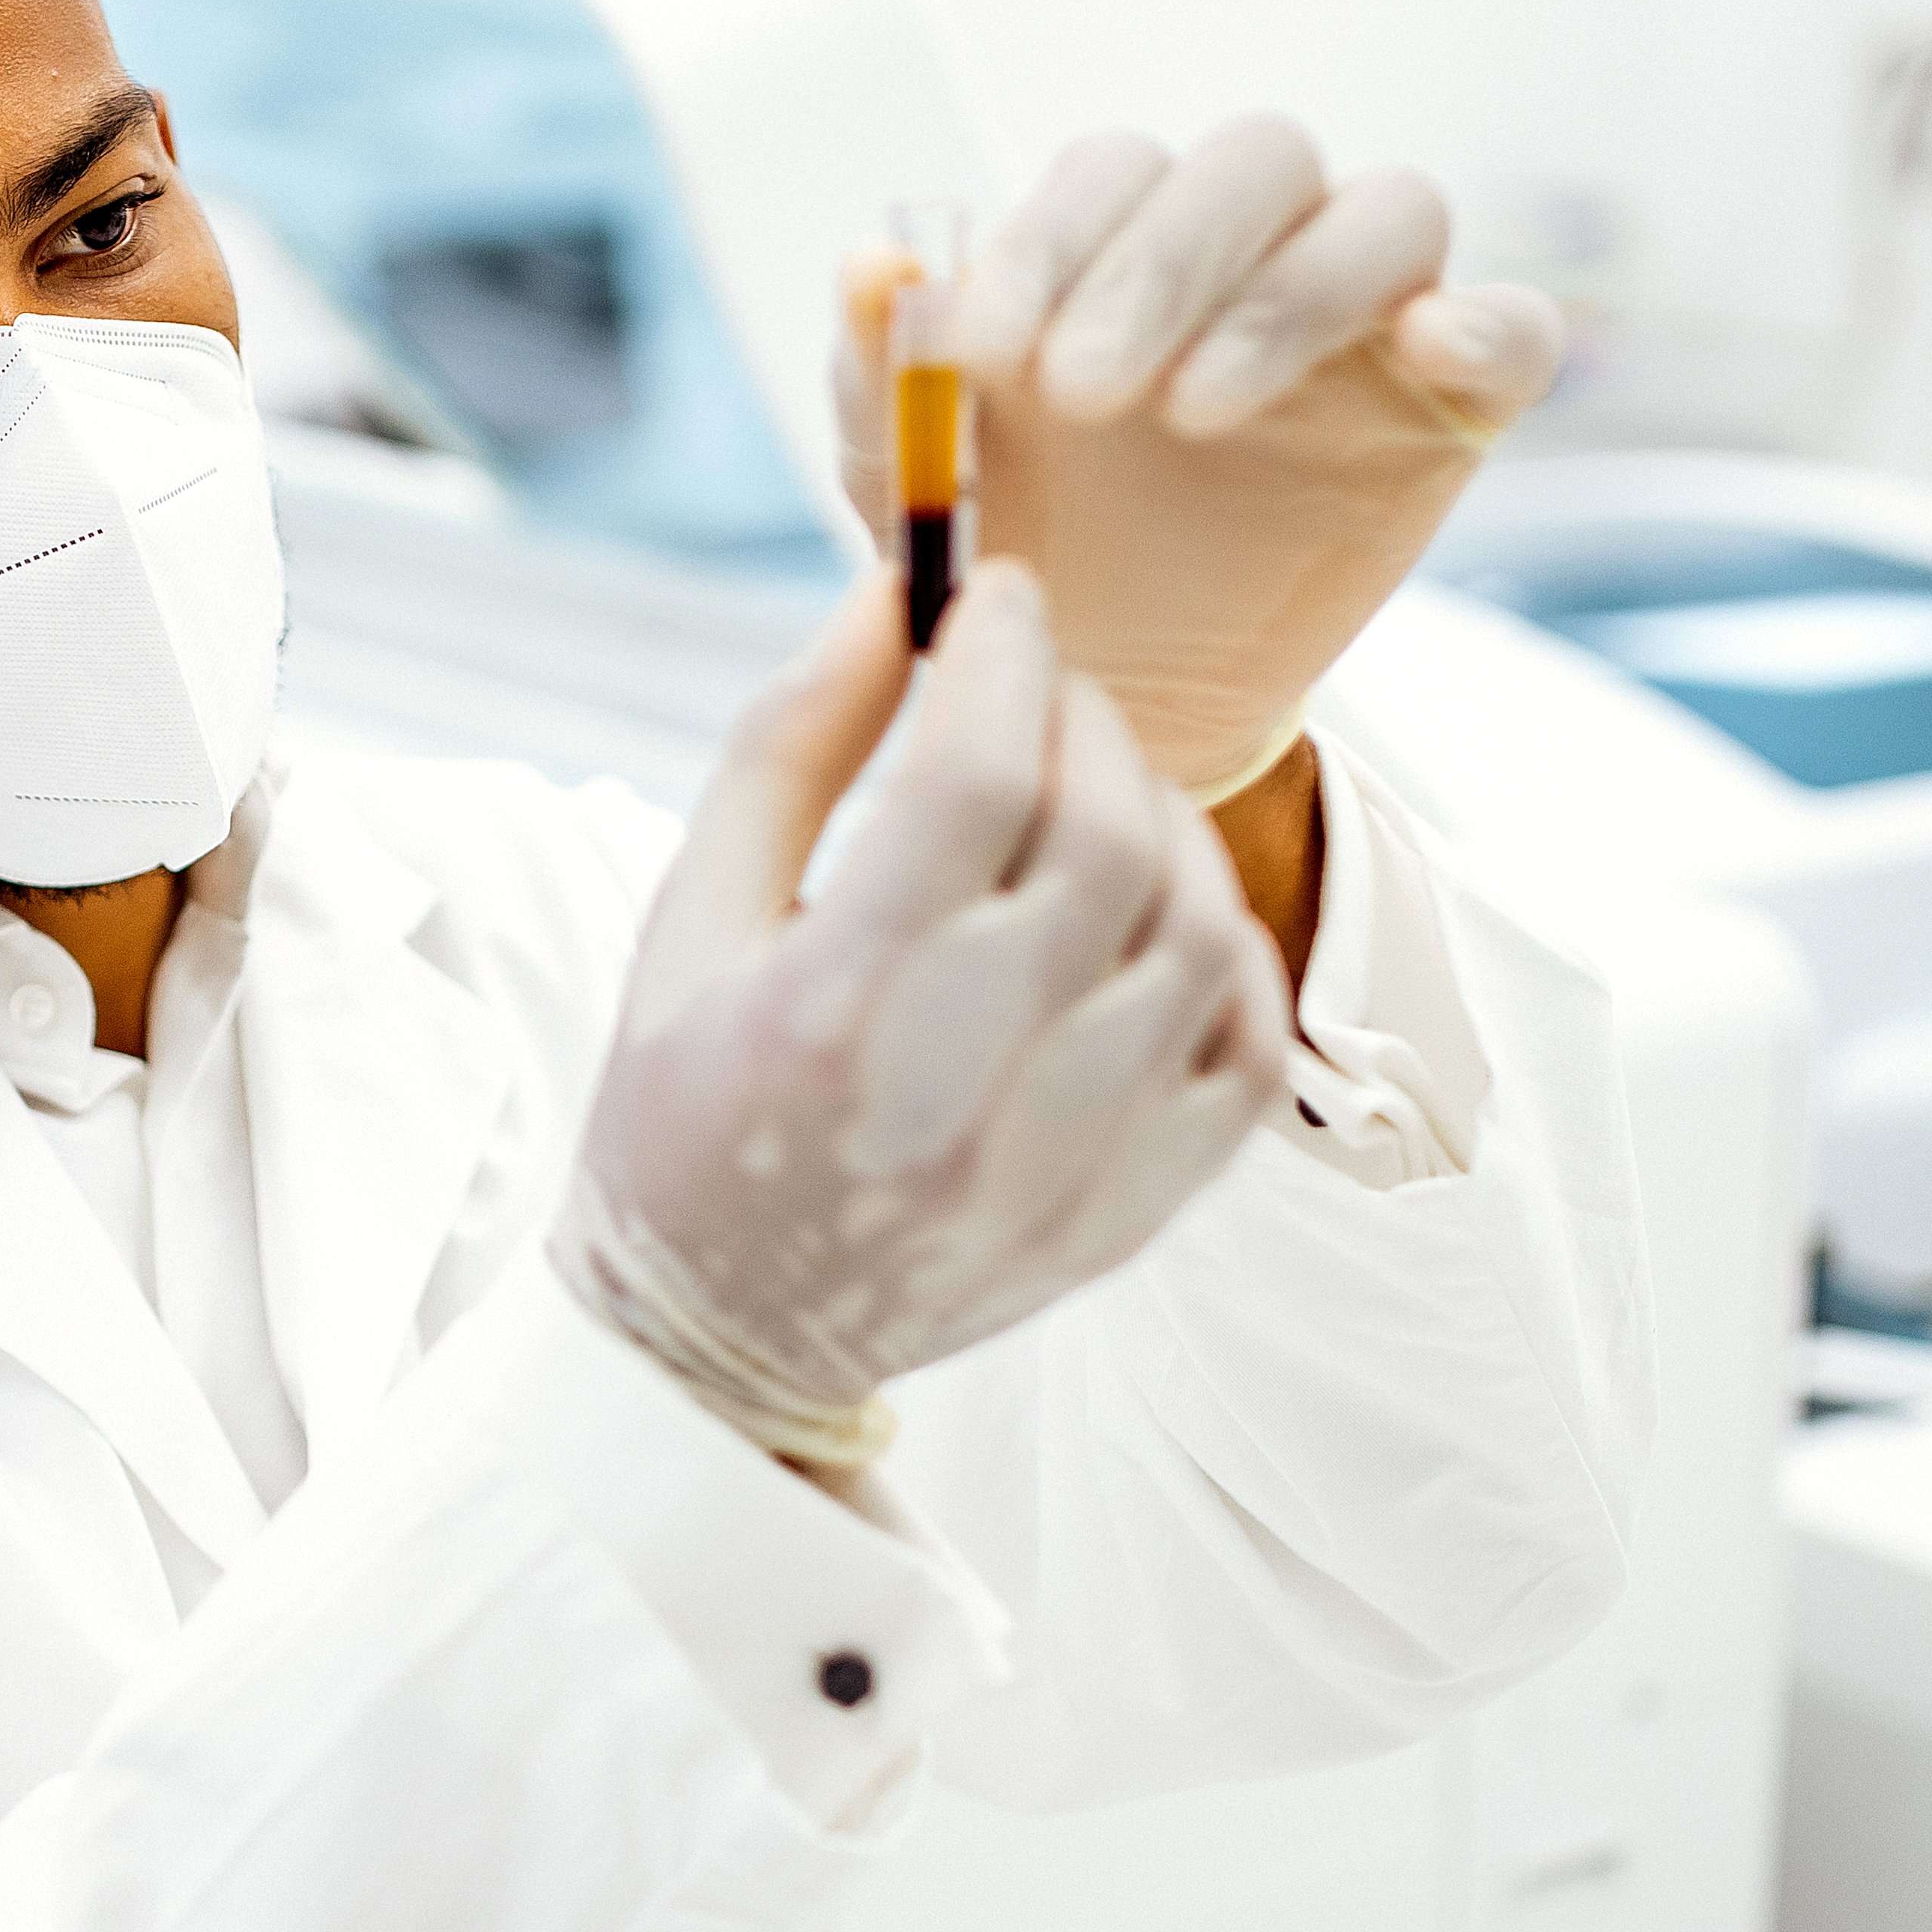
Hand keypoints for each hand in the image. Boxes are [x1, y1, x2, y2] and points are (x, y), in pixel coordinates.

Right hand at [554, 563, 1291, 1464]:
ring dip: (1160, 824)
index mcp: (826, 1013)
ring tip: (1085, 804)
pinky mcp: (1130, 1219)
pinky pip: (1248, 1050)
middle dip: (1082, 720)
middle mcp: (959, 1098)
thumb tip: (894, 592)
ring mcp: (1064, 1170)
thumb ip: (788, 746)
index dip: (1004, 653)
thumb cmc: (683, 1107)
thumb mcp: (688, 918)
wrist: (720, 1339)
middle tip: (1035, 693)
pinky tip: (1144, 921)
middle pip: (1105, 837)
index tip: (997, 596)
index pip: (973, 778)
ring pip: (1200, 930)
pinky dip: (1222, 954)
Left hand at [840, 120, 1565, 793]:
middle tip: (1081, 390)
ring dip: (1288, 293)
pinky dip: (1486, 322)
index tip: (981, 354)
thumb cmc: (1017, 561)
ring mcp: (1368, 321)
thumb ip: (886, 375)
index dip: (1049, 241)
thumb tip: (872, 264)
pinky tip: (1427, 351)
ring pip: (1387, 211)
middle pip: (1256, 160)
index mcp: (1126, 239)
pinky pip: (1514, 329)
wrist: (1109, 698)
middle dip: (1161, 261)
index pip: (1114, 170)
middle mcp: (1257, 249)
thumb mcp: (920, 487)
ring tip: (1193, 415)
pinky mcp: (1451, 409)